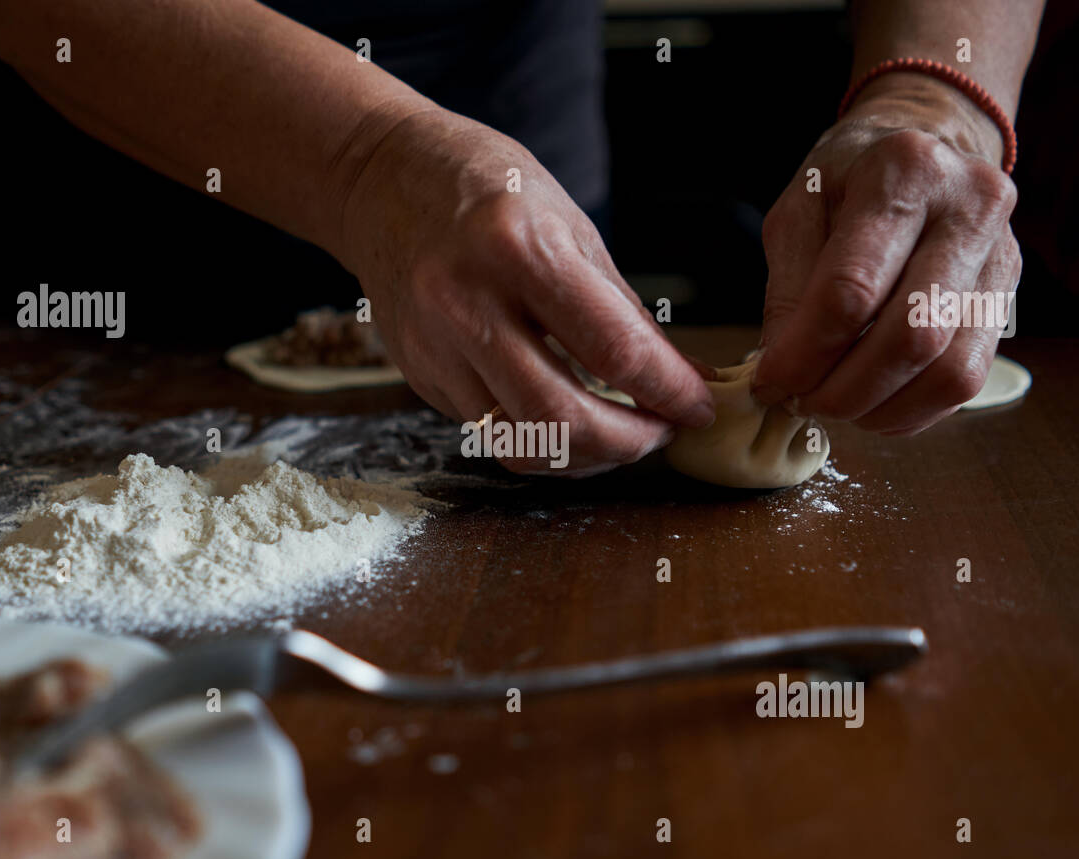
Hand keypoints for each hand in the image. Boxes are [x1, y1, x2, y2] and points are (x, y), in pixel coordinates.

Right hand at [333, 107, 714, 475]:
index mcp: (518, 249)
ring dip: (585, 457)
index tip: (698, 406)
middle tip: (661, 433)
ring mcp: (435, 347)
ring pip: (521, 444)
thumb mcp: (569, 223)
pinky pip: (491, 434)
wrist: (380, 180)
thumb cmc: (486, 188)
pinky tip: (569, 425)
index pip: (612, 348)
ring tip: (620, 438)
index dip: (668, 390)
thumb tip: (682, 376)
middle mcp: (467, 304)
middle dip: (628, 443)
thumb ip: (622, 309)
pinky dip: (542, 443)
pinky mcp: (420, 375)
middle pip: (561, 417)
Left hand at [753, 74, 1021, 434]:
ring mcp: (1002, 256)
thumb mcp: (798, 211)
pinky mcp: (1009, 298)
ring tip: (834, 404)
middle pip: (912, 336)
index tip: (771, 383)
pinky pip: (967, 381)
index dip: (805, 353)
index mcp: (905, 171)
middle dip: (846, 390)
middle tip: (801, 402)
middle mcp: (971, 208)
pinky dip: (911, 409)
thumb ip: (788, 288)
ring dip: (881, 408)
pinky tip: (872, 401)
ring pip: (950, 370)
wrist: (927, 141)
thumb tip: (782, 372)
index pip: (853, 289)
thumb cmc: (849, 180)